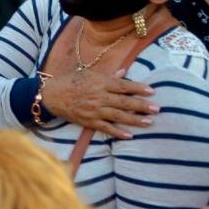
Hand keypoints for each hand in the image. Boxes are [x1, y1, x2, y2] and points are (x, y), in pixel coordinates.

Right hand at [42, 69, 157, 138]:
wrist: (51, 94)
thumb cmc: (70, 81)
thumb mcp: (89, 74)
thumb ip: (108, 75)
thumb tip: (124, 72)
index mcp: (99, 83)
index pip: (123, 86)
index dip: (138, 88)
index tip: (152, 91)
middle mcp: (99, 97)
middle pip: (124, 102)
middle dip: (141, 105)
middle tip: (157, 109)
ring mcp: (94, 110)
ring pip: (118, 116)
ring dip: (135, 120)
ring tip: (149, 122)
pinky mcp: (88, 121)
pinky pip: (105, 128)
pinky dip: (117, 132)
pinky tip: (129, 135)